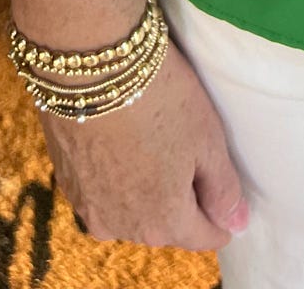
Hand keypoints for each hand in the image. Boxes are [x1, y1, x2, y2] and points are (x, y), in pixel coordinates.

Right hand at [42, 36, 249, 250]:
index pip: (204, 236)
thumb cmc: (160, 99)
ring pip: (133, 211)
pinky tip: (124, 142)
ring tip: (156, 142)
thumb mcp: (208, 139)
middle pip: (167, 225)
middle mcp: (123, 228)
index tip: (223, 187)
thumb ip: (223, 189)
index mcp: (164, 222)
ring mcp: (89, 208)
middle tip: (191, 151)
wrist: (90, 66)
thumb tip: (236, 224)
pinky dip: (117, 177)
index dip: (220, 215)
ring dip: (148, 189)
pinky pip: (104, 194)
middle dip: (183, 199)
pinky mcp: (67, 184)